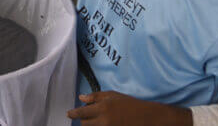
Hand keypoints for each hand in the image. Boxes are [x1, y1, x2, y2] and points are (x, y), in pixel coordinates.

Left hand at [67, 91, 190, 125]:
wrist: (149, 118)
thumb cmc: (131, 104)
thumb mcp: (113, 95)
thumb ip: (96, 96)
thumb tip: (81, 98)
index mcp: (104, 108)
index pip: (82, 113)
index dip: (73, 114)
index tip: (68, 114)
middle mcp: (105, 121)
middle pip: (85, 124)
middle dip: (83, 121)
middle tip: (87, 117)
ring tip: (96, 121)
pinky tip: (102, 124)